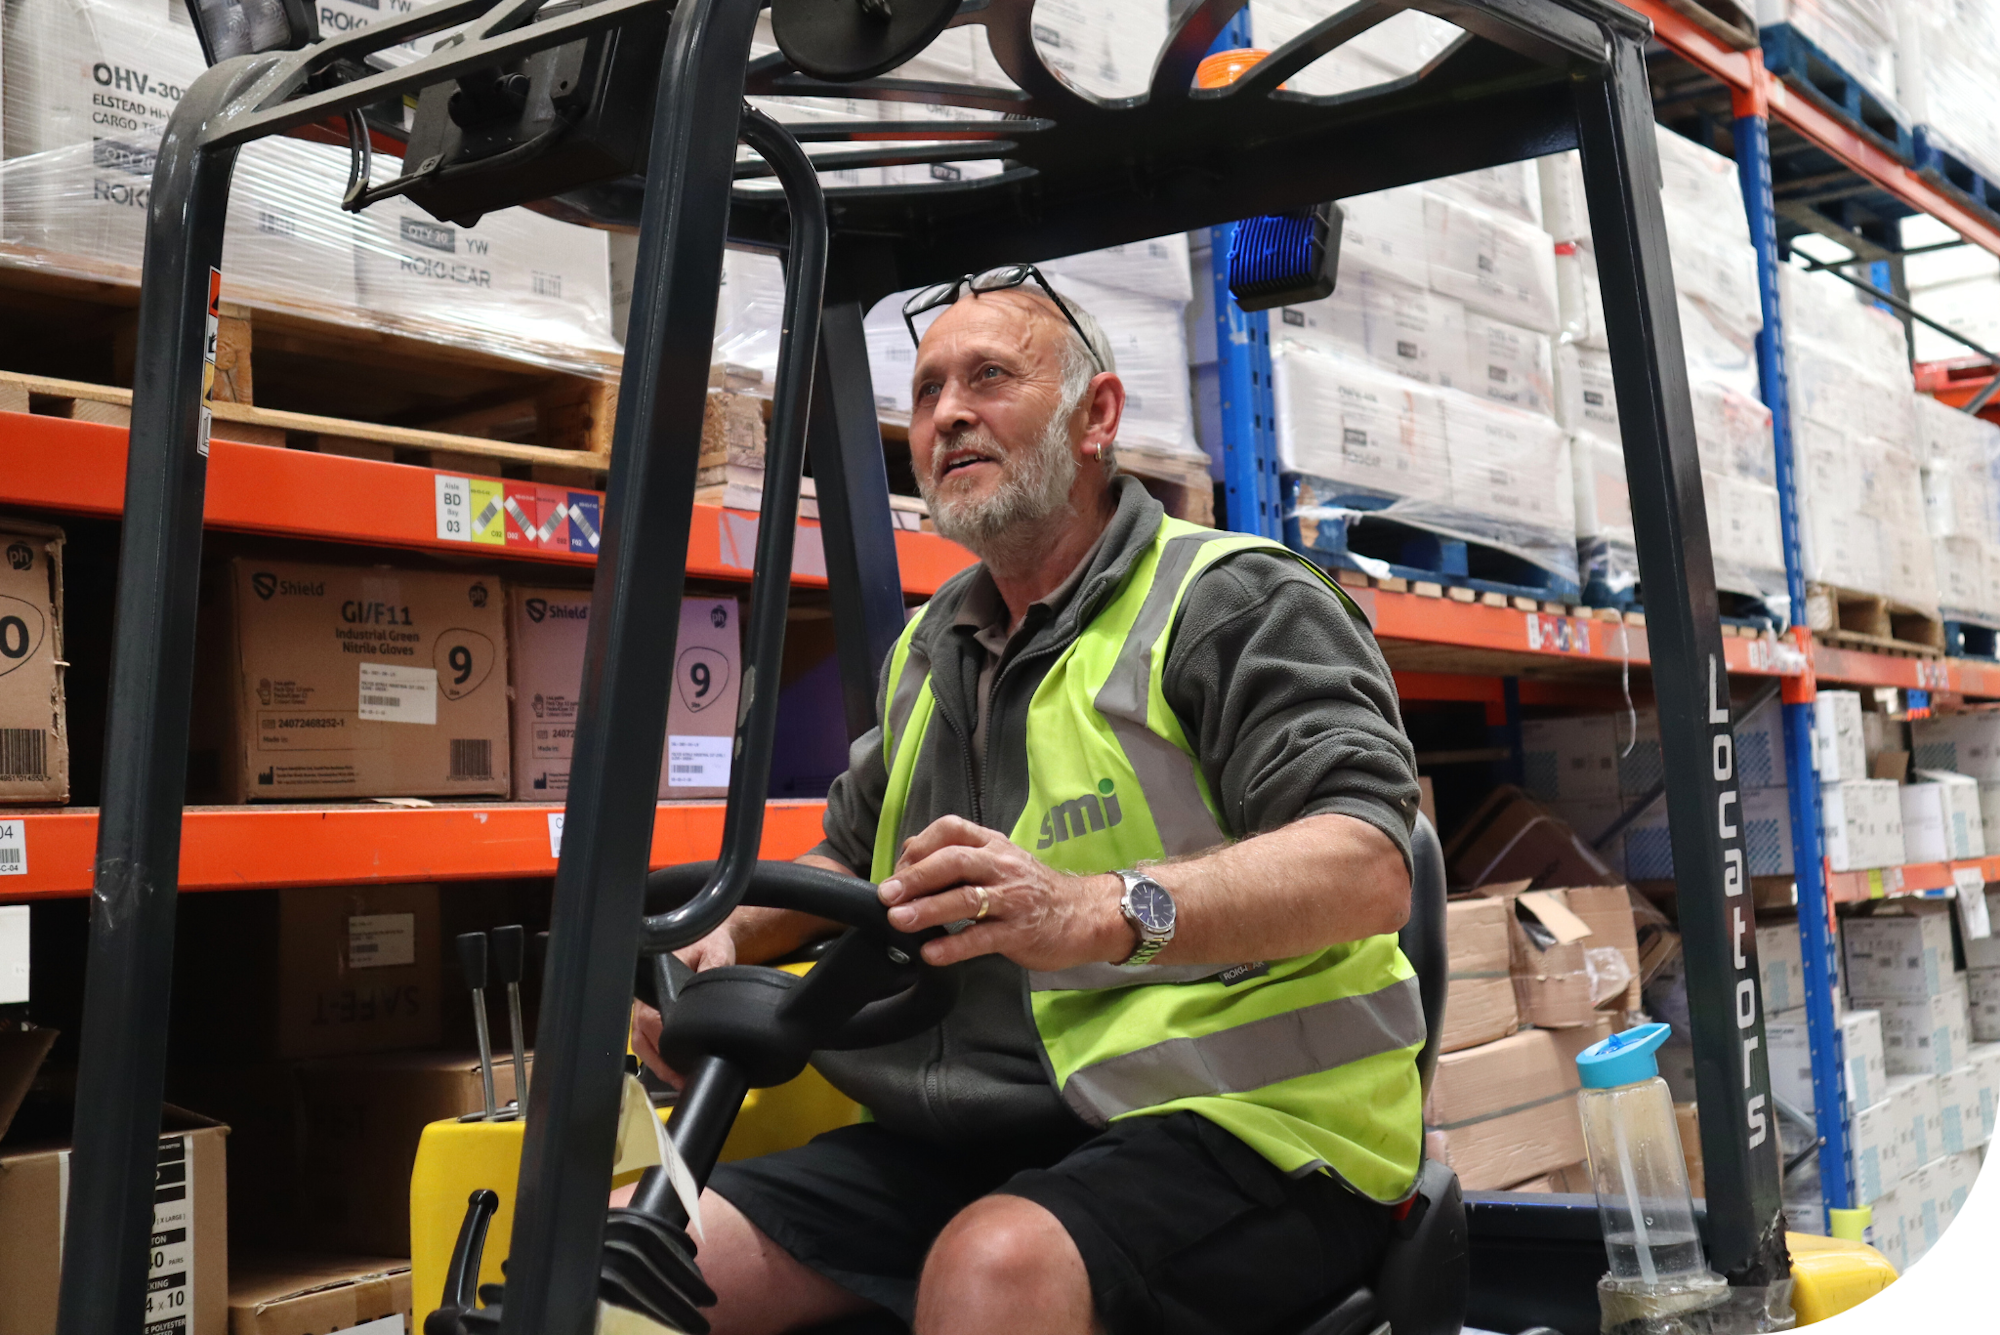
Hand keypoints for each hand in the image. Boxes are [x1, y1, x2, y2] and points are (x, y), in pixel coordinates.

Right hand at [628, 927, 738, 1087]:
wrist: (706, 940)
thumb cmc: (707, 944)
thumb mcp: (715, 952)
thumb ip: (713, 969)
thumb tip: (709, 991)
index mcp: (656, 981)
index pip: (650, 1017)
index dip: (662, 1042)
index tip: (676, 1059)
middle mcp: (645, 997)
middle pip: (642, 1038)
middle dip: (660, 1063)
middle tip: (680, 1079)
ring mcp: (646, 1008)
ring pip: (642, 1045)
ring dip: (659, 1065)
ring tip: (678, 1081)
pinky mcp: (652, 1017)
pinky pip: (648, 1044)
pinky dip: (659, 1061)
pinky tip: (674, 1073)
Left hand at [878, 816, 1132, 970]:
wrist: (1085, 915)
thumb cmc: (1034, 891)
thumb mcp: (1002, 862)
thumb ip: (962, 857)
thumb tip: (910, 856)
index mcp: (994, 845)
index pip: (952, 829)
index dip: (921, 845)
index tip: (897, 867)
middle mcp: (1003, 866)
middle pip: (955, 861)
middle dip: (916, 877)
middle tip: (887, 895)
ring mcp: (1013, 900)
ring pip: (966, 899)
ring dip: (928, 910)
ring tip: (899, 921)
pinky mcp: (1020, 933)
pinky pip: (982, 938)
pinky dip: (954, 946)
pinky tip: (931, 953)